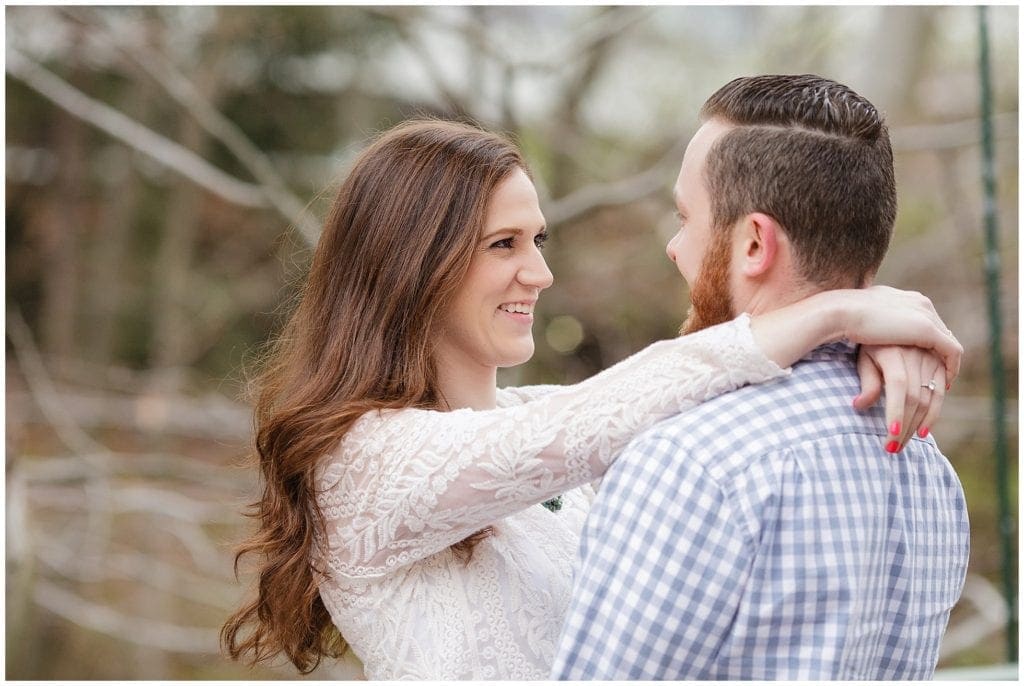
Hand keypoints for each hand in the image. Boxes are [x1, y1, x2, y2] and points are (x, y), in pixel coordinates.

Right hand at [748, 286, 961, 384]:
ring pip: (947, 344)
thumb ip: (872, 328)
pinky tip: (944, 384)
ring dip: (947, 365)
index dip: (930, 344)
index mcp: (905, 298)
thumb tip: (865, 338)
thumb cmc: (841, 317)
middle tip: (940, 377)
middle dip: (942, 356)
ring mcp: (925, 314)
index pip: (928, 321)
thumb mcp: (861, 322)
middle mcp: (920, 303)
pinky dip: (951, 368)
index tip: (927, 362)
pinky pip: (951, 351)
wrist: (840, 312)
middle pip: (941, 332)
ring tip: (942, 385)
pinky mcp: (927, 328)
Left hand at [854, 345, 946, 451]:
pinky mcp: (939, 363)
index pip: (898, 386)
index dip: (895, 411)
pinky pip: (941, 391)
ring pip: (929, 398)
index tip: (890, 435)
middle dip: (904, 426)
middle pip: (914, 397)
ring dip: (918, 424)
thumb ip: (867, 382)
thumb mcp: (863, 359)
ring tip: (903, 443)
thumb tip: (859, 406)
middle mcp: (915, 354)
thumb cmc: (868, 344)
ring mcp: (930, 358)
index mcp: (893, 353)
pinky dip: (934, 412)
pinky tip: (922, 430)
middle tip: (892, 449)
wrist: (885, 318)